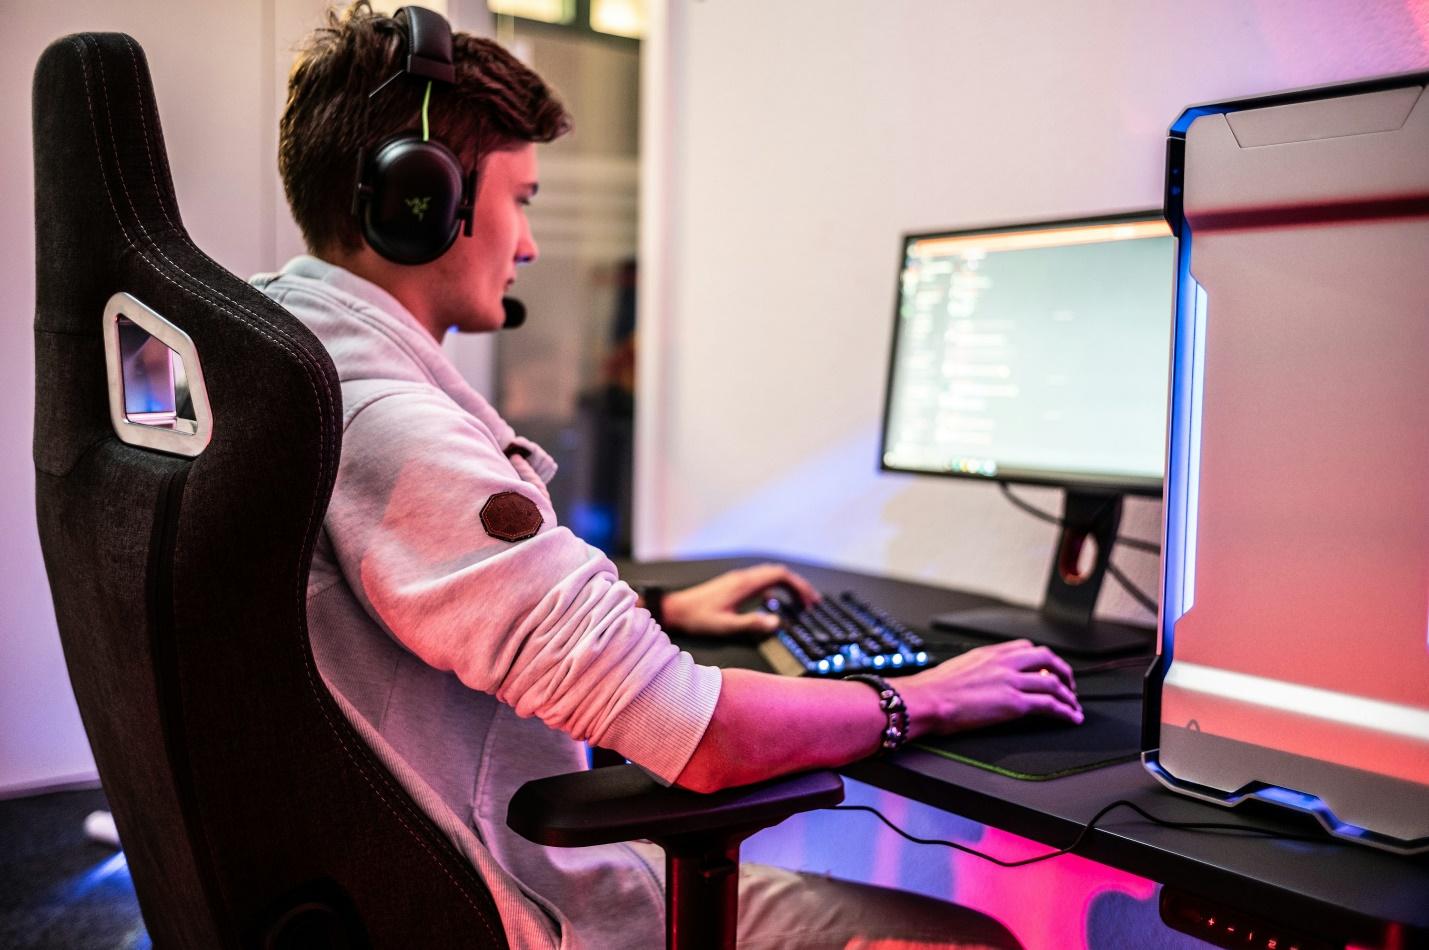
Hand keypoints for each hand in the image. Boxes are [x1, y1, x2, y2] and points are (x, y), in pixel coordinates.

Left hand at [660, 563, 819, 636]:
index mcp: (744, 584)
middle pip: (778, 573)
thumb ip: (752, 624)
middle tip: (811, 602)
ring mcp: (738, 580)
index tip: (809, 601)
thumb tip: (777, 623)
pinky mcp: (733, 585)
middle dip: (797, 586)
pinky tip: (776, 602)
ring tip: (799, 601)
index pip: (779, 576)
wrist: (675, 609)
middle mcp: (743, 578)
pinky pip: (760, 581)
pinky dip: (774, 588)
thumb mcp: (726, 625)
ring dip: (787, 586)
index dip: (798, 586)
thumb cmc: (697, 618)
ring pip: (769, 575)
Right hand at [900, 639, 1081, 735]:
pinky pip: (1049, 705)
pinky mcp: (1014, 703)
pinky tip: (1070, 717)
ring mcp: (1011, 682)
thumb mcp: (959, 667)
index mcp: (990, 653)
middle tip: (1068, 684)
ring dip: (1068, 695)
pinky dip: (1065, 711)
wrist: (927, 699)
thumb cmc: (934, 688)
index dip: (1042, 659)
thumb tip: (982, 678)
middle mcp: (1004, 663)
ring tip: (1073, 706)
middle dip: (1063, 672)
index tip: (1047, 669)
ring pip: (1053, 683)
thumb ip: (978, 668)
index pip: (1026, 647)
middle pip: (1047, 659)